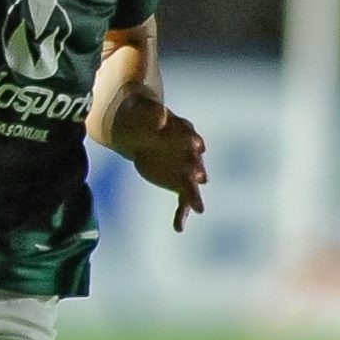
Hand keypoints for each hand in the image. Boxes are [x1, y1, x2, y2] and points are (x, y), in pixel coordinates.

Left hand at [114, 95, 207, 231]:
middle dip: (197, 169)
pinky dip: (181, 214)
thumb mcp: (142, 111)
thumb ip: (153, 113)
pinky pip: (183, 201)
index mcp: (183, 130)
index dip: (193, 140)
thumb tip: (161, 117)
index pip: (190, 135)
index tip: (197, 145)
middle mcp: (189, 152)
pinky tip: (178, 228)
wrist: (138, 129)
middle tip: (200, 177)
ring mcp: (185, 170)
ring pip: (192, 185)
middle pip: (195, 162)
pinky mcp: (178, 184)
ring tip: (199, 209)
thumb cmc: (142, 116)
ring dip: (194, 195)